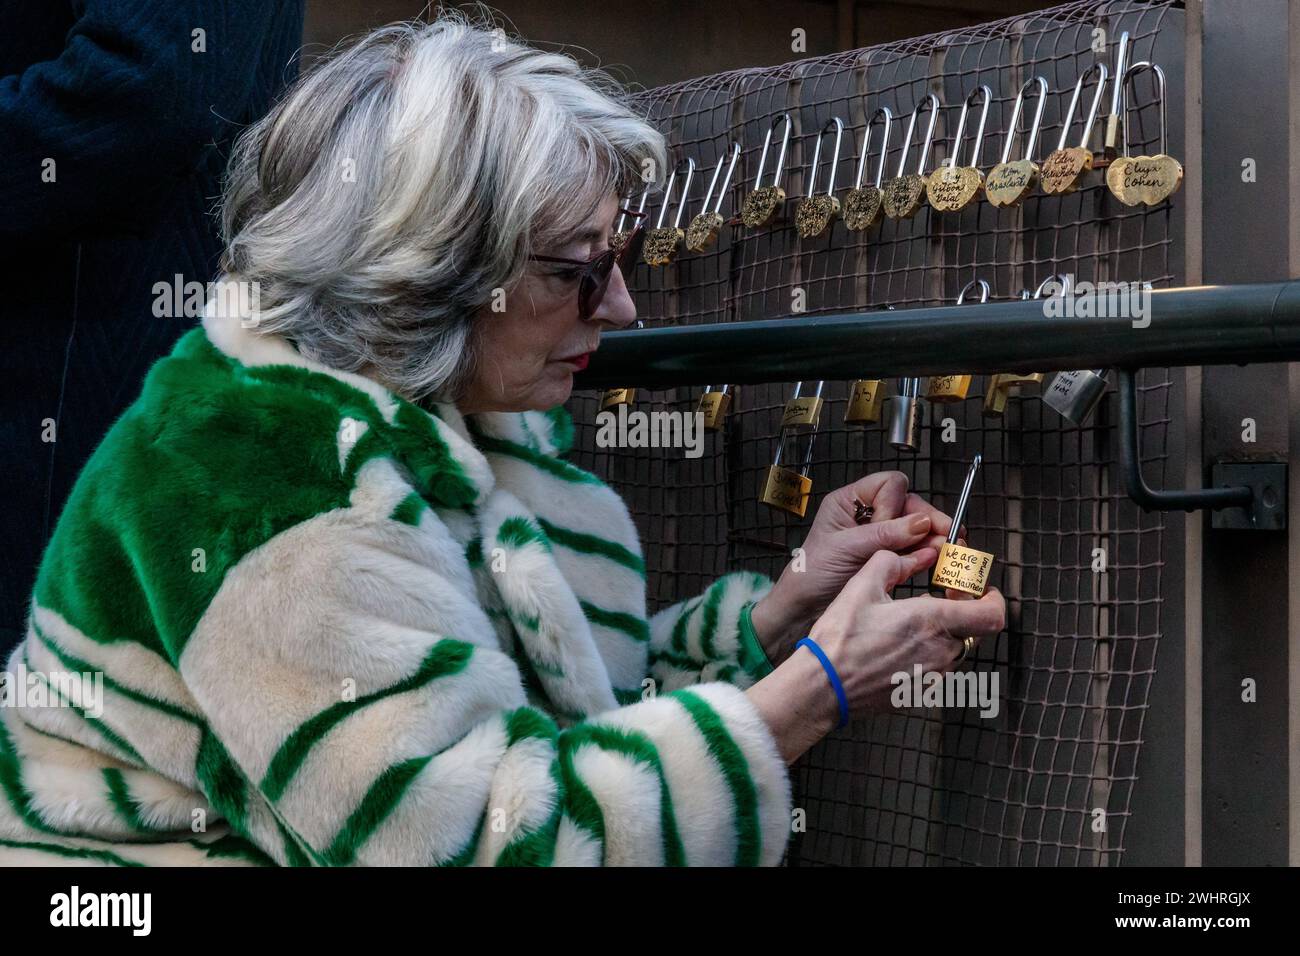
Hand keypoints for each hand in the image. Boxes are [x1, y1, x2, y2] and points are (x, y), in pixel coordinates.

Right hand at [747, 549, 1004, 763]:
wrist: (823, 686)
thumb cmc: (839, 640)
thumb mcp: (861, 585)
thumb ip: (891, 562)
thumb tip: (905, 556)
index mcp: (932, 621)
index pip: (992, 615)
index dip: (993, 600)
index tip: (980, 591)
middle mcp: (941, 652)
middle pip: (972, 631)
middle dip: (961, 613)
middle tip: (939, 602)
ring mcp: (933, 677)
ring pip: (954, 650)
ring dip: (942, 635)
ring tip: (911, 627)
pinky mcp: (921, 694)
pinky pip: (937, 670)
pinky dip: (926, 656)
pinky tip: (897, 650)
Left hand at [749, 471, 965, 664]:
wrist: (804, 608)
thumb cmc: (812, 573)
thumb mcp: (846, 548)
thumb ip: (884, 535)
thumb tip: (922, 522)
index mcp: (851, 502)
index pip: (889, 484)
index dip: (897, 502)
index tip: (896, 525)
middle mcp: (869, 516)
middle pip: (910, 507)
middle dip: (928, 521)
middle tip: (949, 536)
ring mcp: (881, 538)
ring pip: (917, 530)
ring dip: (933, 539)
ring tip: (948, 550)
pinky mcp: (890, 559)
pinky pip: (915, 551)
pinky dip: (927, 556)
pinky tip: (935, 561)